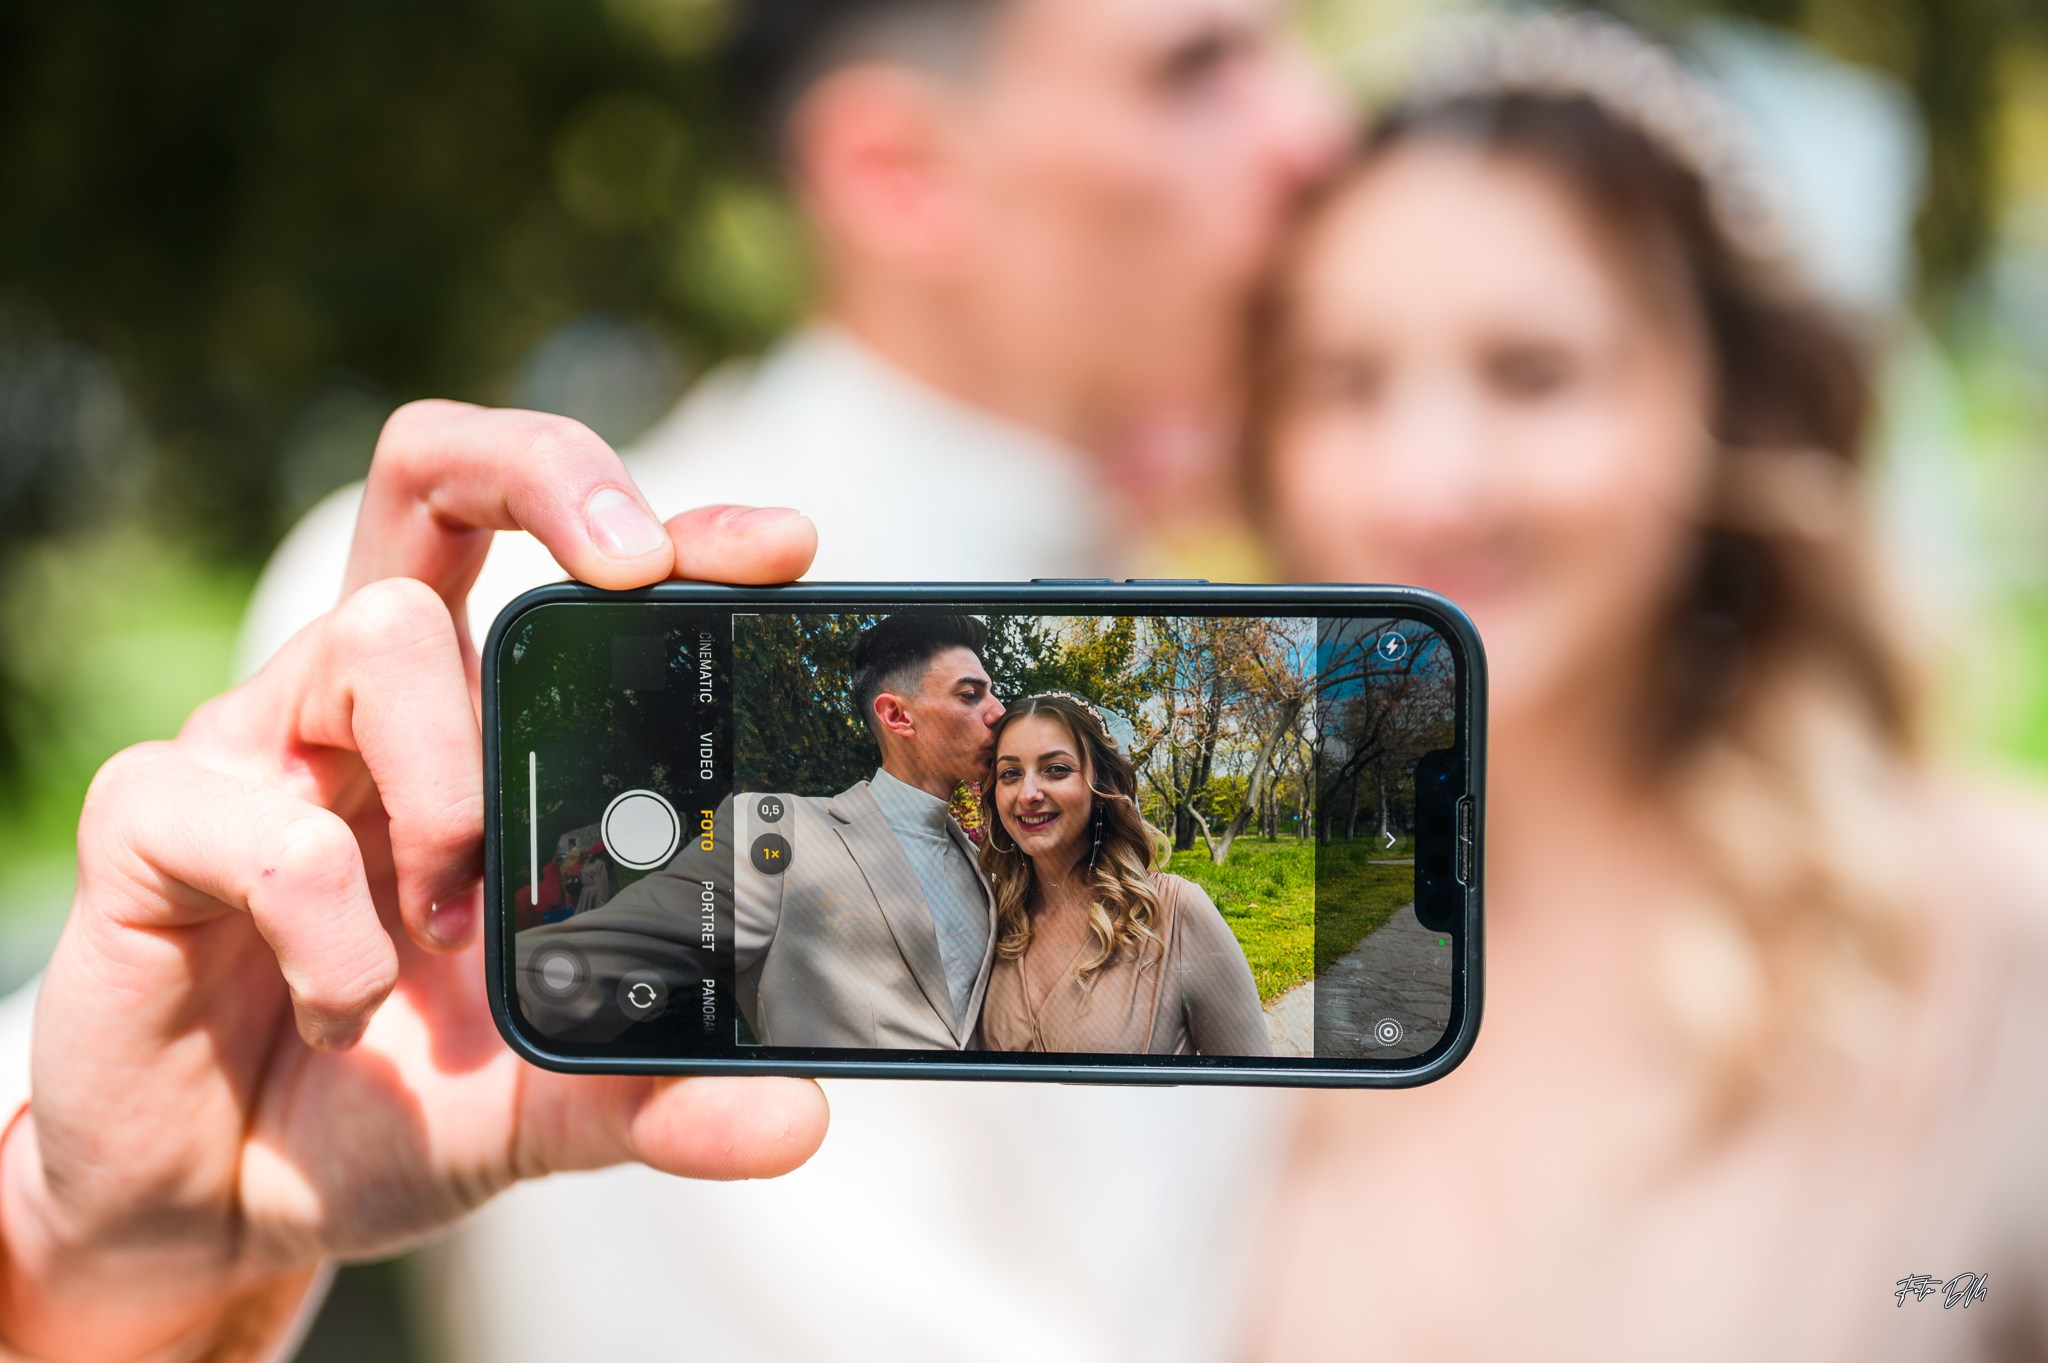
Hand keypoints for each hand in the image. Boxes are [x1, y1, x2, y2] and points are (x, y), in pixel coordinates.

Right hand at [0, 401, 826, 1360]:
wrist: (225, 1197)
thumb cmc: (389, 1100)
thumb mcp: (550, 1101)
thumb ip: (660, 1089)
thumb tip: (794, 1121)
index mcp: (469, 722)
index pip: (555, 558)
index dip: (664, 521)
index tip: (780, 549)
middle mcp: (362, 700)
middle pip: (433, 474)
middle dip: (549, 473)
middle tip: (637, 570)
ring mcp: (254, 746)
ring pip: (375, 635)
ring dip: (455, 789)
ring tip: (459, 924)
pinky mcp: (154, 825)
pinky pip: (259, 819)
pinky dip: (331, 925)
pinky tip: (347, 1003)